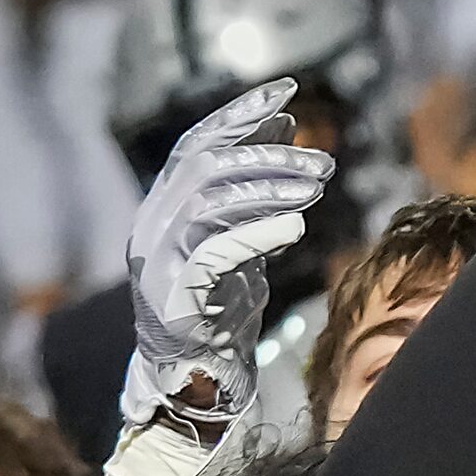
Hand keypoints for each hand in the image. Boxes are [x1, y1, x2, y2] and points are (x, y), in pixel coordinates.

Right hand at [121, 78, 333, 429]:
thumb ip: (254, 194)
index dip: (240, 116)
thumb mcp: (241, 242)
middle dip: (267, 155)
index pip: (197, 144)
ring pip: (210, 202)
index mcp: (163, 207)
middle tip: (323, 162)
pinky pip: (214, 253)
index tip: (287, 93)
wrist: (195, 381)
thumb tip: (285, 130)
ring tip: (319, 188)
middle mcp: (152, 226)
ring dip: (270, 189)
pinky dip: (256, 235)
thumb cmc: (220, 311)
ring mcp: (157, 261)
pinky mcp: (172, 296)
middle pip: (207, 167)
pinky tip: (297, 227)